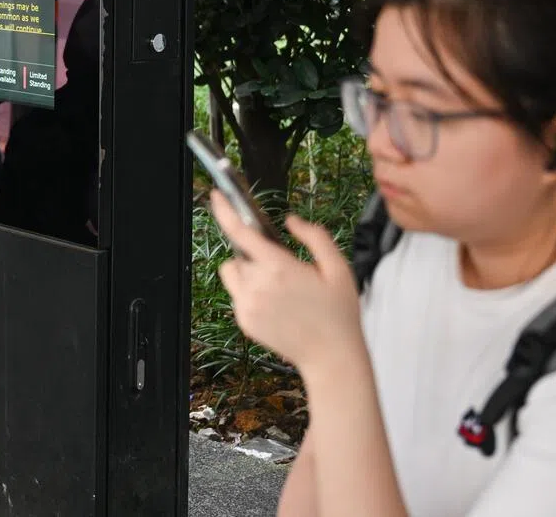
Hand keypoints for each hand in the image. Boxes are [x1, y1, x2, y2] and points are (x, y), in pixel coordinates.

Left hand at [211, 190, 363, 373]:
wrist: (332, 359)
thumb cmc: (338, 313)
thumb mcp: (338, 268)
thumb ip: (314, 237)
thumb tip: (290, 220)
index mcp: (279, 267)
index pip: (240, 232)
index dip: (224, 211)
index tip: (216, 195)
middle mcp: (258, 285)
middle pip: (237, 253)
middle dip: (253, 253)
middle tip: (280, 266)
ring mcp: (247, 305)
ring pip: (232, 273)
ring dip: (247, 271)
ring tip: (276, 286)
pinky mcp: (244, 321)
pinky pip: (236, 295)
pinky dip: (248, 292)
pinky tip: (276, 304)